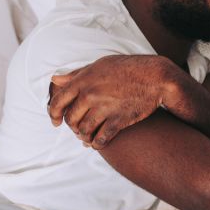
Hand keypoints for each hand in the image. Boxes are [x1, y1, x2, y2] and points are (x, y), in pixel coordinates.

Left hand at [48, 55, 181, 148]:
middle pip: (71, 119)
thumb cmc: (129, 68)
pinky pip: (101, 138)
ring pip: (84, 130)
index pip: (58, 101)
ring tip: (87, 138)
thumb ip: (77, 74)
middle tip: (77, 129)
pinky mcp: (119, 120)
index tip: (55, 121)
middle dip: (72, 127)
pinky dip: (97, 144)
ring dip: (84, 137)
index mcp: (84, 80)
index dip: (53, 114)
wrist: (156, 77)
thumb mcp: (101, 65)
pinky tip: (97, 143)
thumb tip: (55, 79)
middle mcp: (91, 95)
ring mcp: (105, 108)